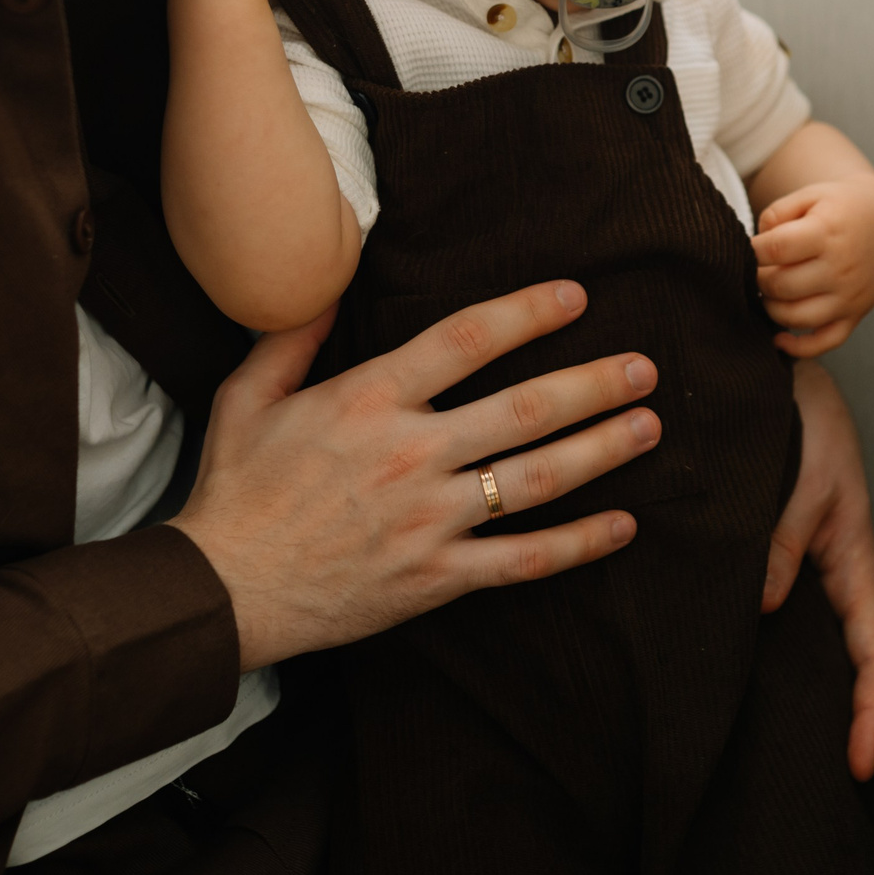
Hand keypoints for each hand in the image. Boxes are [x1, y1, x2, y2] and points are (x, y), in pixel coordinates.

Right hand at [170, 281, 658, 669]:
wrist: (224, 591)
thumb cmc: (235, 491)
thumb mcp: (245, 398)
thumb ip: (291, 338)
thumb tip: (326, 284)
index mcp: (367, 402)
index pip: (465, 340)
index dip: (527, 313)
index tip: (575, 297)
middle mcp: (410, 454)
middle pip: (524, 409)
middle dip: (593, 385)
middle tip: (644, 368)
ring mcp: (430, 519)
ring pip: (536, 479)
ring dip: (602, 451)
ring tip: (649, 427)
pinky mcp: (437, 576)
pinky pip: (523, 560)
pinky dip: (579, 544)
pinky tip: (624, 525)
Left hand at [751, 174, 873, 356]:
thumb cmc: (838, 207)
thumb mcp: (809, 195)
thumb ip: (776, 213)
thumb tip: (755, 246)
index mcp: (827, 232)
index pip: (775, 249)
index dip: (753, 250)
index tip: (750, 248)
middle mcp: (840, 268)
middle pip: (781, 285)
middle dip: (757, 279)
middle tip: (756, 270)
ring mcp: (850, 296)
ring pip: (796, 317)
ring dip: (771, 308)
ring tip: (769, 291)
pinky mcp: (855, 315)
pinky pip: (826, 342)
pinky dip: (798, 348)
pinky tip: (779, 338)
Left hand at [763, 361, 873, 778]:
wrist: (779, 365)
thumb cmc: (804, 412)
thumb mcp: (805, 477)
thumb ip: (783, 541)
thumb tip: (760, 610)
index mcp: (853, 558)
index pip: (873, 654)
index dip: (871, 713)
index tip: (858, 765)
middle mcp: (831, 567)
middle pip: (846, 657)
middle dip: (841, 716)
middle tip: (813, 774)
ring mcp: (803, 558)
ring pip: (810, 635)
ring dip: (801, 682)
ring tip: (768, 737)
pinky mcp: (770, 542)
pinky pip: (775, 602)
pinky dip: (763, 640)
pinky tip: (732, 662)